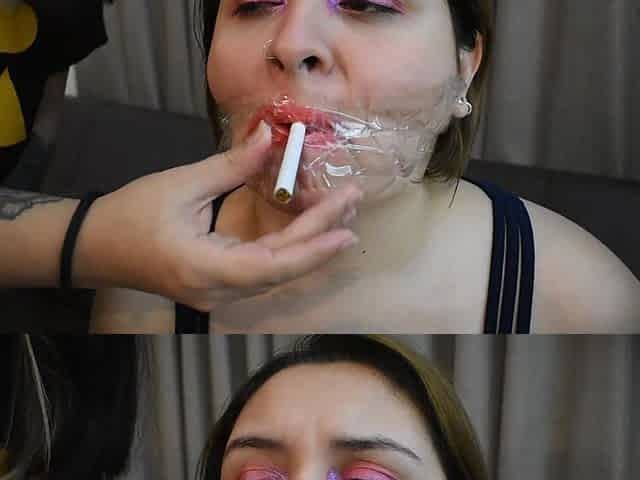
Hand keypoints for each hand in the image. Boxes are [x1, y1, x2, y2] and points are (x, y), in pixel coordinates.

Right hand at [74, 121, 361, 309]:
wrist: (94, 248)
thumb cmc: (130, 214)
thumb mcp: (181, 184)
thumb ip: (232, 166)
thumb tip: (269, 137)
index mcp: (206, 269)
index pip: (272, 266)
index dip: (312, 249)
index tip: (345, 229)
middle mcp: (218, 291)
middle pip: (282, 269)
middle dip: (320, 238)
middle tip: (352, 203)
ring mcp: (219, 295)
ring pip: (276, 275)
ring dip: (308, 245)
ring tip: (340, 214)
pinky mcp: (218, 288)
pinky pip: (263, 273)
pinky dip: (289, 252)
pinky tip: (309, 231)